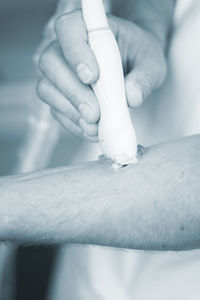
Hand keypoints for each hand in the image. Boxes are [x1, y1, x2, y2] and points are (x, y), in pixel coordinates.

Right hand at [37, 10, 165, 140]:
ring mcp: (58, 73)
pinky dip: (73, 123)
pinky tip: (91, 129)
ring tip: (95, 126)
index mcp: (88, 28)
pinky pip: (56, 110)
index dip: (75, 53)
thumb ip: (144, 77)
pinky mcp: (59, 95)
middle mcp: (65, 47)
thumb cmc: (139, 56)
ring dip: (70, 111)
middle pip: (51, 63)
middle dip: (72, 92)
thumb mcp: (151, 62)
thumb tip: (132, 97)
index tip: (91, 77)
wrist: (133, 66)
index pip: (68, 29)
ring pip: (47, 89)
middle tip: (94, 114)